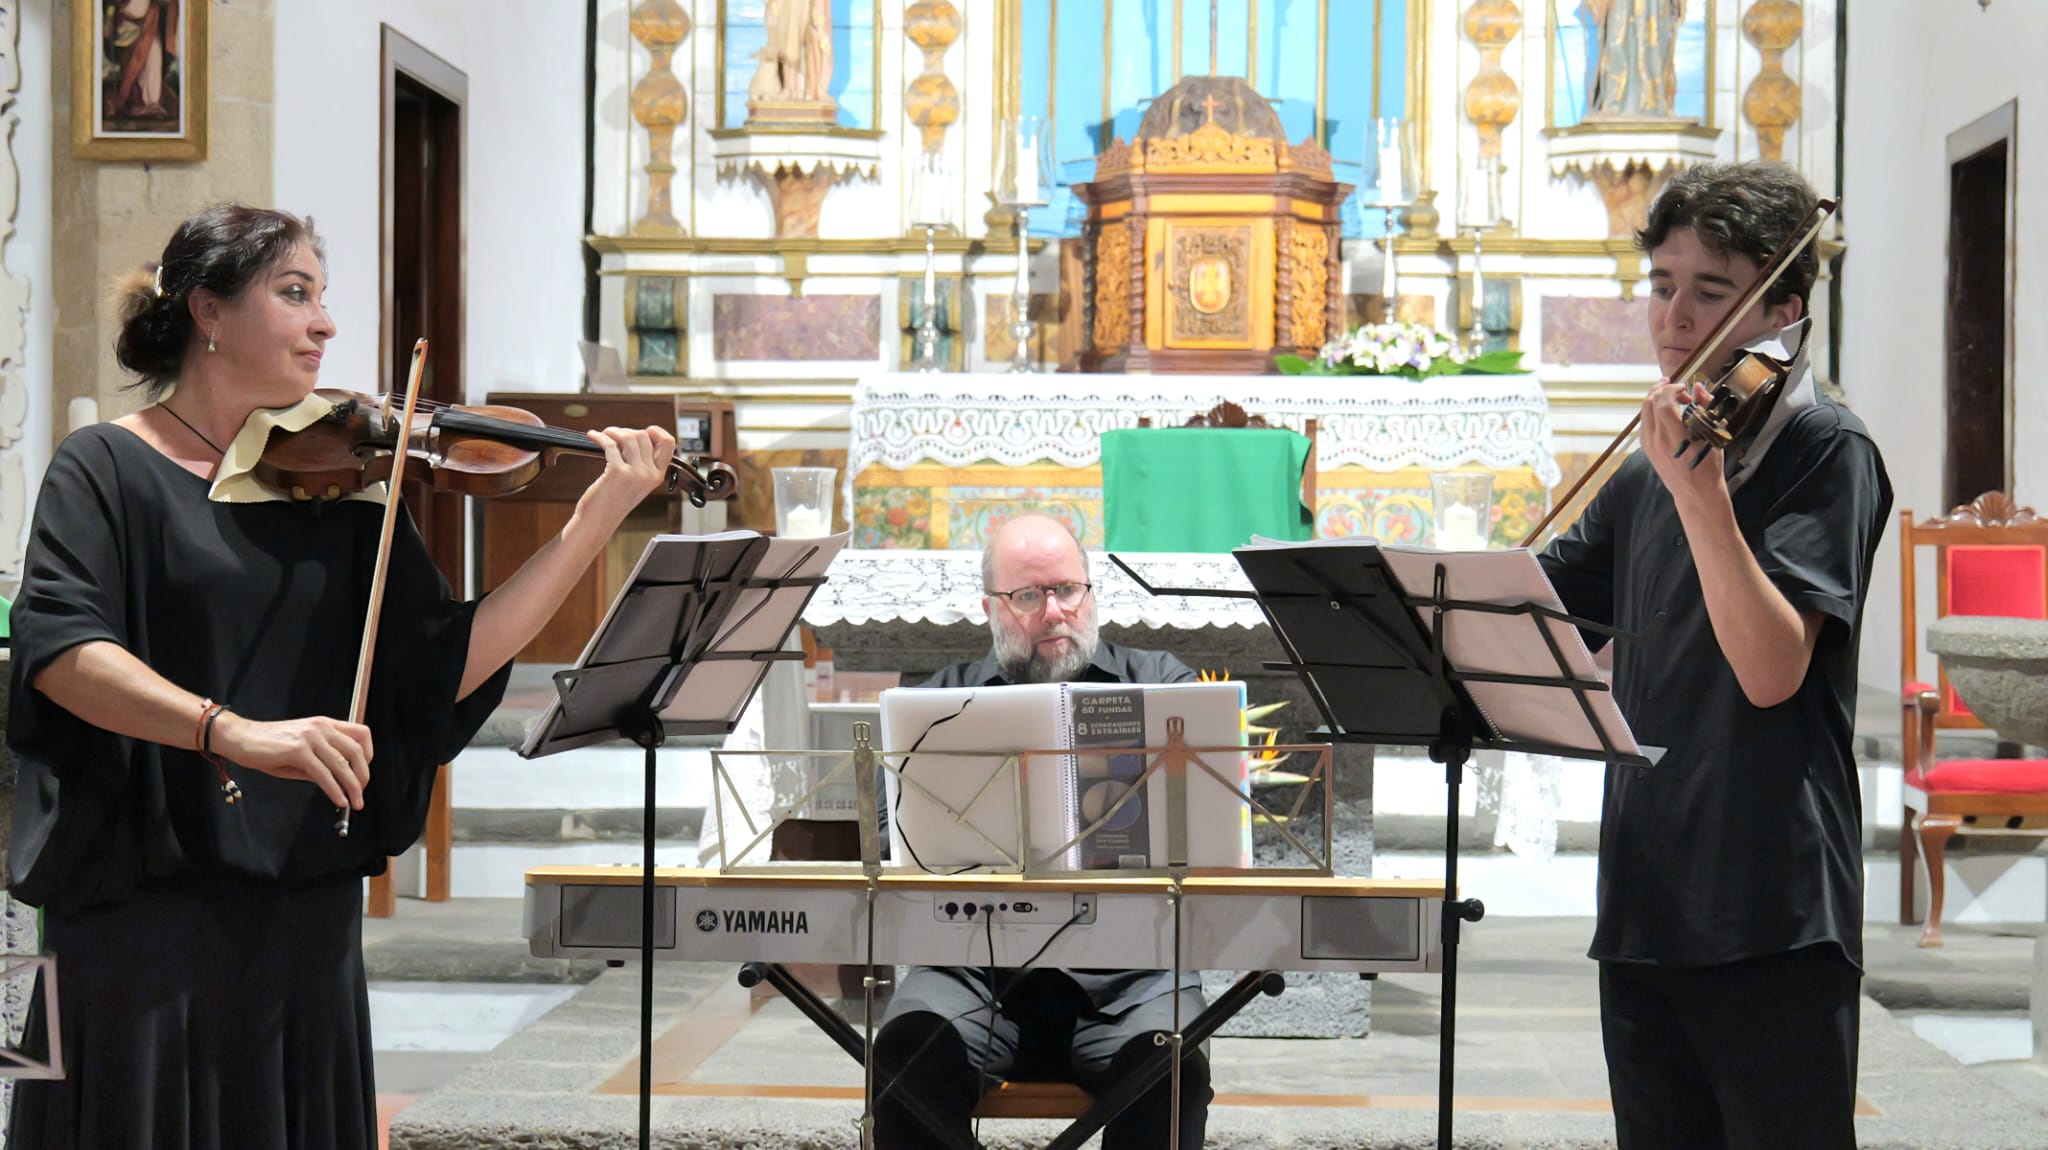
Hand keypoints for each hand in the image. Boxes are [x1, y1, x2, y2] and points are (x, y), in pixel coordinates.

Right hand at [210, 713, 374, 809]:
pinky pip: (323, 774)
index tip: (363, 772)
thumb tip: (342, 783)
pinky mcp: (298, 750)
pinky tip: (338, 800)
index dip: (368, 754)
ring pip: (342, 764)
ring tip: (355, 803)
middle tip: (361, 792)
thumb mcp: (302, 753)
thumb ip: (322, 763)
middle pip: (357, 751)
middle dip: (363, 775)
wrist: (241, 738)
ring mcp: (310, 737)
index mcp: (325, 724)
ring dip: (353, 787)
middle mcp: (321, 727)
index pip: (361, 734)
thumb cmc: (269, 747)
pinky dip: (334, 790)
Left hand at [572, 425, 675, 528]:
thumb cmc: (612, 503)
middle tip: (613, 435)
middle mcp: (649, 474)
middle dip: (626, 430)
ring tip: (604, 435)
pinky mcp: (617, 472)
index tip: (643, 429)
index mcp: (657, 476)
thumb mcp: (636, 484)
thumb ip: (641, 465)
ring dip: (613, 431)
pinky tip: (593, 436)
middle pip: (644, 435)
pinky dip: (599, 437)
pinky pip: (610, 444)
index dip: (656, 431)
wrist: (598, 521)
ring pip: (628, 436)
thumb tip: (634, 437)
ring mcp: (635, 474)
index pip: (668, 443)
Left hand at [1640, 379, 1728, 510]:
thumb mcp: (1712, 435)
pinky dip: (1653, 412)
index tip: (1684, 387)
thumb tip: (1698, 387)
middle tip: (1678, 389)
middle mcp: (1657, 439)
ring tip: (1672, 396)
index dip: (1672, 389)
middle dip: (1662, 390)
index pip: (1663, 403)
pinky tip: (1666, 412)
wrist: (1695, 492)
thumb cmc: (1708, 465)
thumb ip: (1705, 408)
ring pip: (1644, 412)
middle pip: (1649, 403)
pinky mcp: (1646, 449)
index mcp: (1675, 436)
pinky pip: (1645, 423)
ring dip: (1656, 399)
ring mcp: (1649, 444)